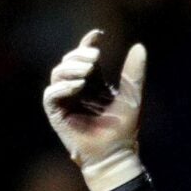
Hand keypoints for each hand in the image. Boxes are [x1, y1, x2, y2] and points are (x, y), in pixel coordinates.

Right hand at [42, 29, 146, 190]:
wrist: (115, 155)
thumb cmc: (124, 129)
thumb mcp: (132, 95)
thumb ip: (133, 72)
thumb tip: (139, 46)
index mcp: (92, 83)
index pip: (84, 57)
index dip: (88, 44)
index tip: (98, 36)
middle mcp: (76, 89)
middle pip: (69, 62)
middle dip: (79, 56)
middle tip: (95, 59)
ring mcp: (65, 101)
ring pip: (57, 74)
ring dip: (71, 69)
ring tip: (88, 72)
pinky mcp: (57, 114)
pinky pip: (51, 95)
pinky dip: (62, 88)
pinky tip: (79, 86)